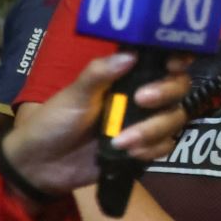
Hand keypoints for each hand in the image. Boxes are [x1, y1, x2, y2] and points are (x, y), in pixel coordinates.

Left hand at [1, 52, 191, 197]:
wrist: (41, 165)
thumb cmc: (53, 121)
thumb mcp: (73, 95)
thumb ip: (99, 74)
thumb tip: (129, 55)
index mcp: (126, 76)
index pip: (163, 61)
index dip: (178, 58)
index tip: (173, 64)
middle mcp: (142, 96)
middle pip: (179, 89)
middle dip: (166, 93)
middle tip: (143, 100)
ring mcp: (145, 123)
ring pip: (174, 119)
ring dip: (152, 129)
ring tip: (121, 142)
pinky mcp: (144, 149)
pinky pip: (165, 146)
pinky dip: (151, 150)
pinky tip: (128, 153)